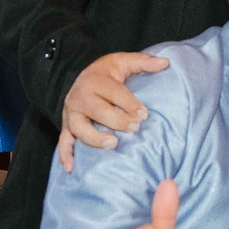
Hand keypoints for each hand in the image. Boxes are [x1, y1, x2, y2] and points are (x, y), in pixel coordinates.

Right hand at [60, 51, 169, 168]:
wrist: (77, 75)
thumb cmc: (105, 72)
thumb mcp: (122, 61)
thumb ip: (143, 61)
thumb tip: (165, 62)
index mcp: (96, 80)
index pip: (114, 93)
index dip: (130, 103)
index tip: (144, 113)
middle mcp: (81, 97)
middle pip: (98, 111)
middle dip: (117, 121)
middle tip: (135, 128)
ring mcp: (72, 113)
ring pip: (79, 127)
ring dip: (95, 138)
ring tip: (113, 143)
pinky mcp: (66, 125)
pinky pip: (63, 141)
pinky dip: (65, 154)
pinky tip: (71, 168)